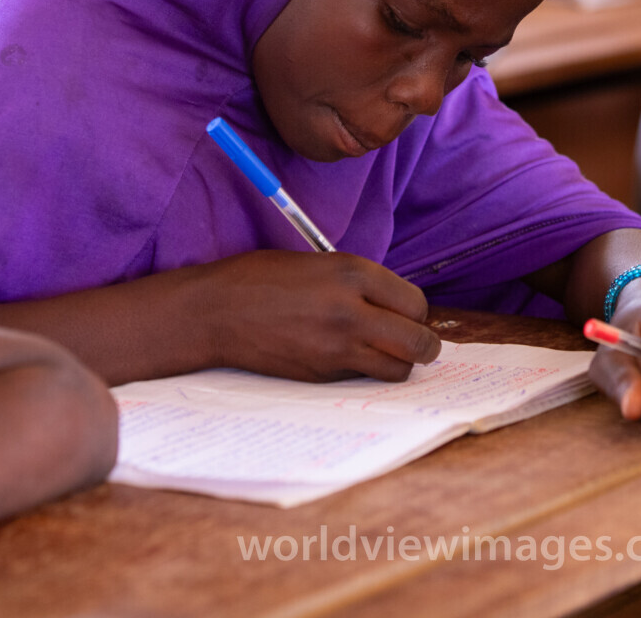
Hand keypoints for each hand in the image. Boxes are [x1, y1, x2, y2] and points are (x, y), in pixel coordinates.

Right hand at [206, 250, 440, 382]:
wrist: (215, 311)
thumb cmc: (261, 278)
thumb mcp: (319, 263)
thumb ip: (359, 282)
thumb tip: (394, 305)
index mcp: (353, 273)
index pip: (416, 303)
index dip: (417, 312)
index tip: (408, 314)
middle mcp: (352, 311)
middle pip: (418, 341)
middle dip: (425, 345)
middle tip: (417, 343)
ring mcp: (337, 347)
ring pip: (398, 369)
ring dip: (400, 363)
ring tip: (387, 354)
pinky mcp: (321, 374)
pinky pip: (363, 378)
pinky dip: (367, 371)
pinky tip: (350, 358)